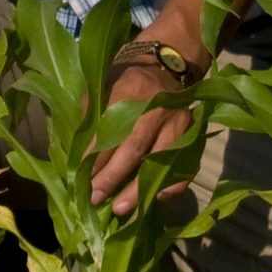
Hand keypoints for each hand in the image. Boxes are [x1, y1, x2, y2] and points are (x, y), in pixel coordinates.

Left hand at [89, 51, 198, 217]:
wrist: (168, 62)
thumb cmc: (127, 76)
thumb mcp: (104, 83)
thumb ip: (93, 114)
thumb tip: (80, 154)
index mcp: (130, 90)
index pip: (110, 130)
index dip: (95, 157)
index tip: (81, 178)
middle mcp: (156, 107)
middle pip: (134, 148)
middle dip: (113, 177)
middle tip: (96, 198)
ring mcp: (178, 120)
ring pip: (159, 160)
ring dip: (139, 189)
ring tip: (121, 209)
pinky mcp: (191, 131)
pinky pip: (185, 164)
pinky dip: (173, 185)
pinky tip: (157, 200)